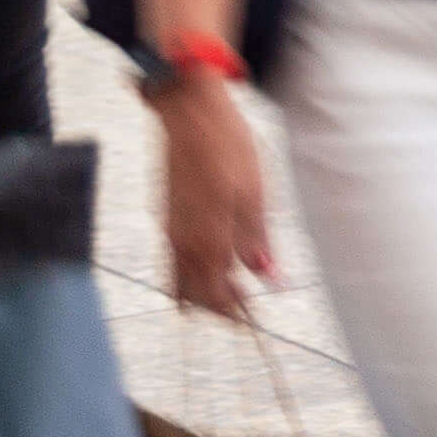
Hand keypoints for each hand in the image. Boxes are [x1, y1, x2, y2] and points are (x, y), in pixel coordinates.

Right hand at [152, 74, 278, 320]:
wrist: (191, 114)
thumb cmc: (228, 147)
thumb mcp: (256, 194)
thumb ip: (259, 241)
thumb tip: (270, 278)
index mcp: (208, 237)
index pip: (216, 294)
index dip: (233, 312)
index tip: (251, 322)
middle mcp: (182, 240)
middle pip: (195, 293)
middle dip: (218, 307)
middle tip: (244, 312)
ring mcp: (170, 229)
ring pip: (181, 278)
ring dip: (204, 292)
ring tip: (232, 292)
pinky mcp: (167, 216)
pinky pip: (174, 259)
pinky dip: (190, 273)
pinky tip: (210, 267)